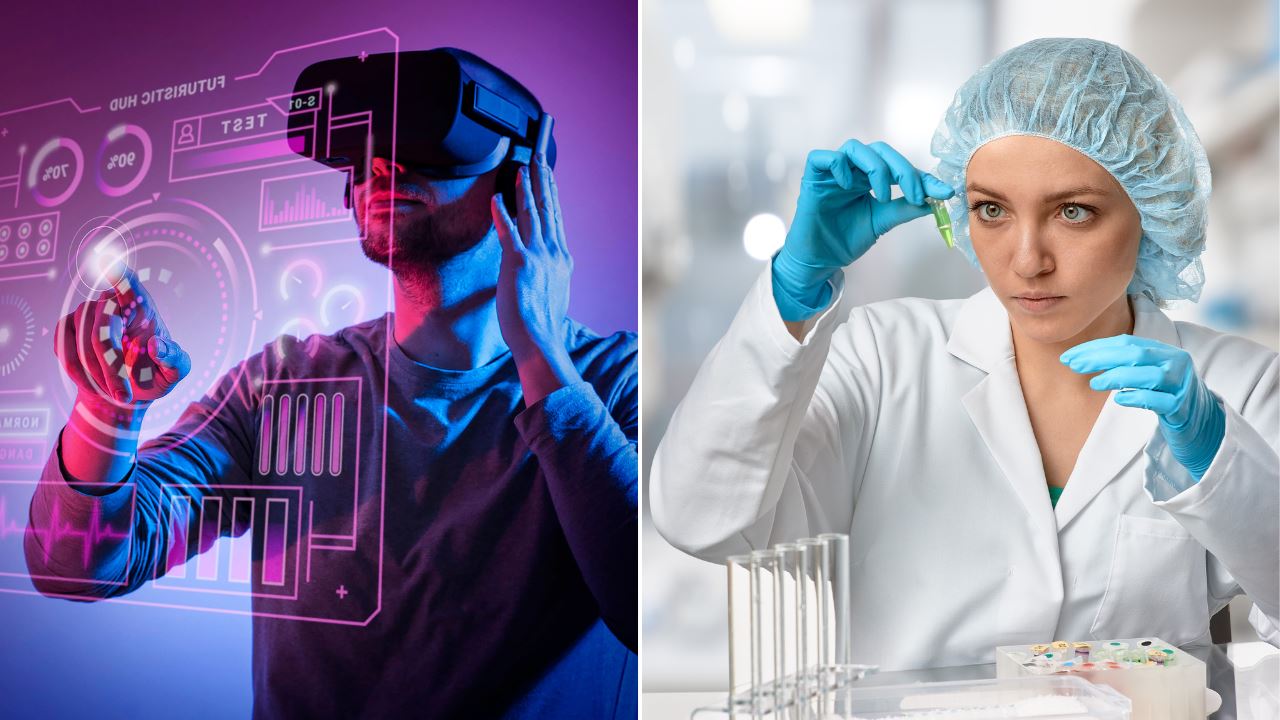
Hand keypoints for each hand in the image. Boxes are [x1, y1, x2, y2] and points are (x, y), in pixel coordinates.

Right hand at [54, 266, 190, 409]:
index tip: (108, 263)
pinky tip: (95, 383)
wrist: (124, 392)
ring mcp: (86, 313)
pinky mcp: (66, 328)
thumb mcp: (175, 373)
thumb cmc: (154, 376)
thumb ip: (175, 360)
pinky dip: (79, 374)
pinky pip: (65, 349)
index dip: (119, 276)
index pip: (130, 284)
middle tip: (122, 395)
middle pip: (104, 324)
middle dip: (111, 365)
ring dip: (97, 374)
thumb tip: (156, 345)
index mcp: (142, 308)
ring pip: (83, 341)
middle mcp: (112, 304)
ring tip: (115, 392)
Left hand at [489, 157, 579, 405]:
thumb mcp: (554, 292)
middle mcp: (553, 252)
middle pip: (547, 209)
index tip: (547, 175)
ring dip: (525, 188)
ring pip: (532, 214)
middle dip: (541, 180)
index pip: (555, 218)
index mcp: (562, 259)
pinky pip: (509, 231)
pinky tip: (497, 197)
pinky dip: (502, 212)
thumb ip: (549, 273)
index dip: (550, 194)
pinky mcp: (519, 264)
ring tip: (521, 168)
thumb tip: (544, 266)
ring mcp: (538, 256)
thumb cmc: (542, 323)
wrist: (540, 341)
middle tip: (537, 157)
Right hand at [773, 139, 954, 320]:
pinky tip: (849, 187)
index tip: (943, 192)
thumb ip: (904, 208)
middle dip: (903, 170)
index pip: (898, 167)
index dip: (922, 177)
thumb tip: (934, 200)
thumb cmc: (845, 240)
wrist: (820, 261)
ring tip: (882, 195)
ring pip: (855, 148)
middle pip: (880, 150)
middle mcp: (852, 171)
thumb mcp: (881, 222)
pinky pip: (823, 157)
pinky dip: (840, 166)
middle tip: (916, 194)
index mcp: (869, 178)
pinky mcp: (812, 178)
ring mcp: (832, 173)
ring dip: (876, 168)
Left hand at [1061, 335, 1225, 479]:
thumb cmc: (1167, 396)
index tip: (1069, 357)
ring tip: (1094, 383)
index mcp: (1165, 351)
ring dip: (1117, 377)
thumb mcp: (1148, 374)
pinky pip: (1160, 401)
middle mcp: (1176, 363)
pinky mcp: (1183, 408)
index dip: (1096, 348)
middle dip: (1101, 358)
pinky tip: (1120, 399)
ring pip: (1149, 376)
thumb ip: (1126, 363)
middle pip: (1136, 354)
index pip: (1126, 343)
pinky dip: (1138, 397)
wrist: (1203, 423)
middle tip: (1074, 366)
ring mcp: (1182, 385)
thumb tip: (1083, 359)